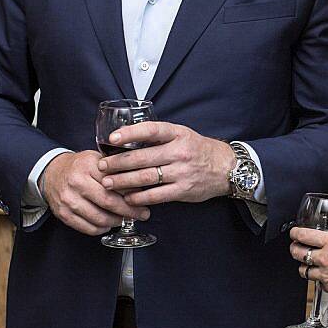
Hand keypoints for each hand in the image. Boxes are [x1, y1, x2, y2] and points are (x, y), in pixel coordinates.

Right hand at [42, 150, 149, 235]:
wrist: (52, 172)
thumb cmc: (80, 166)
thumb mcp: (97, 158)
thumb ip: (116, 168)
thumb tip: (140, 184)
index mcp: (88, 165)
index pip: (115, 182)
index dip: (132, 193)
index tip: (144, 198)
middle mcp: (76, 182)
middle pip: (109, 202)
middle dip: (129, 211)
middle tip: (142, 214)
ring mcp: (68, 199)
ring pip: (100, 218)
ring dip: (117, 221)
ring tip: (125, 219)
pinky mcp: (63, 214)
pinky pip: (88, 228)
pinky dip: (102, 228)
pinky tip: (109, 223)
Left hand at [97, 122, 235, 204]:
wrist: (225, 168)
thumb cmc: (198, 150)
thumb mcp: (182, 135)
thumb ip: (159, 137)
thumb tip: (127, 140)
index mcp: (177, 134)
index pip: (151, 130)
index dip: (130, 133)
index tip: (112, 138)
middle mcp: (179, 152)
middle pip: (142, 157)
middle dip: (118, 163)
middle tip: (102, 166)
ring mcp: (182, 172)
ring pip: (146, 177)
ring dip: (123, 181)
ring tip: (108, 183)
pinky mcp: (183, 190)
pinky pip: (156, 195)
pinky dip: (139, 197)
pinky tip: (127, 198)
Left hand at [290, 225, 327, 306]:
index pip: (305, 236)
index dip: (295, 233)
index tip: (294, 232)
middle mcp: (327, 259)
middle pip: (298, 253)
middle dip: (294, 248)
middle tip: (295, 246)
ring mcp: (327, 275)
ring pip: (303, 271)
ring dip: (303, 265)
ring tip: (306, 262)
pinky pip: (317, 283)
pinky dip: (318, 278)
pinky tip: (323, 275)